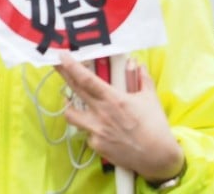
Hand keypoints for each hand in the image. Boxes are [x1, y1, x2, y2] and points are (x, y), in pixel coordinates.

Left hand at [55, 53, 183, 181]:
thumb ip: (142, 78)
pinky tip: (99, 126)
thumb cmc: (155, 126)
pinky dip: (90, 127)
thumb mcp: (150, 98)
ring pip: (71, 115)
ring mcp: (96, 131)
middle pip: (75, 91)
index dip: (71, 66)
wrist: (157, 157)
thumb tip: (138, 65)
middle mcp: (101, 114)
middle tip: (55, 64)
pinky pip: (86, 133)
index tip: (62, 56)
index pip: (87, 80)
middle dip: (63, 75)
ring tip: (70, 100)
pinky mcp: (96, 146)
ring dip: (69, 106)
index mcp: (114, 99)